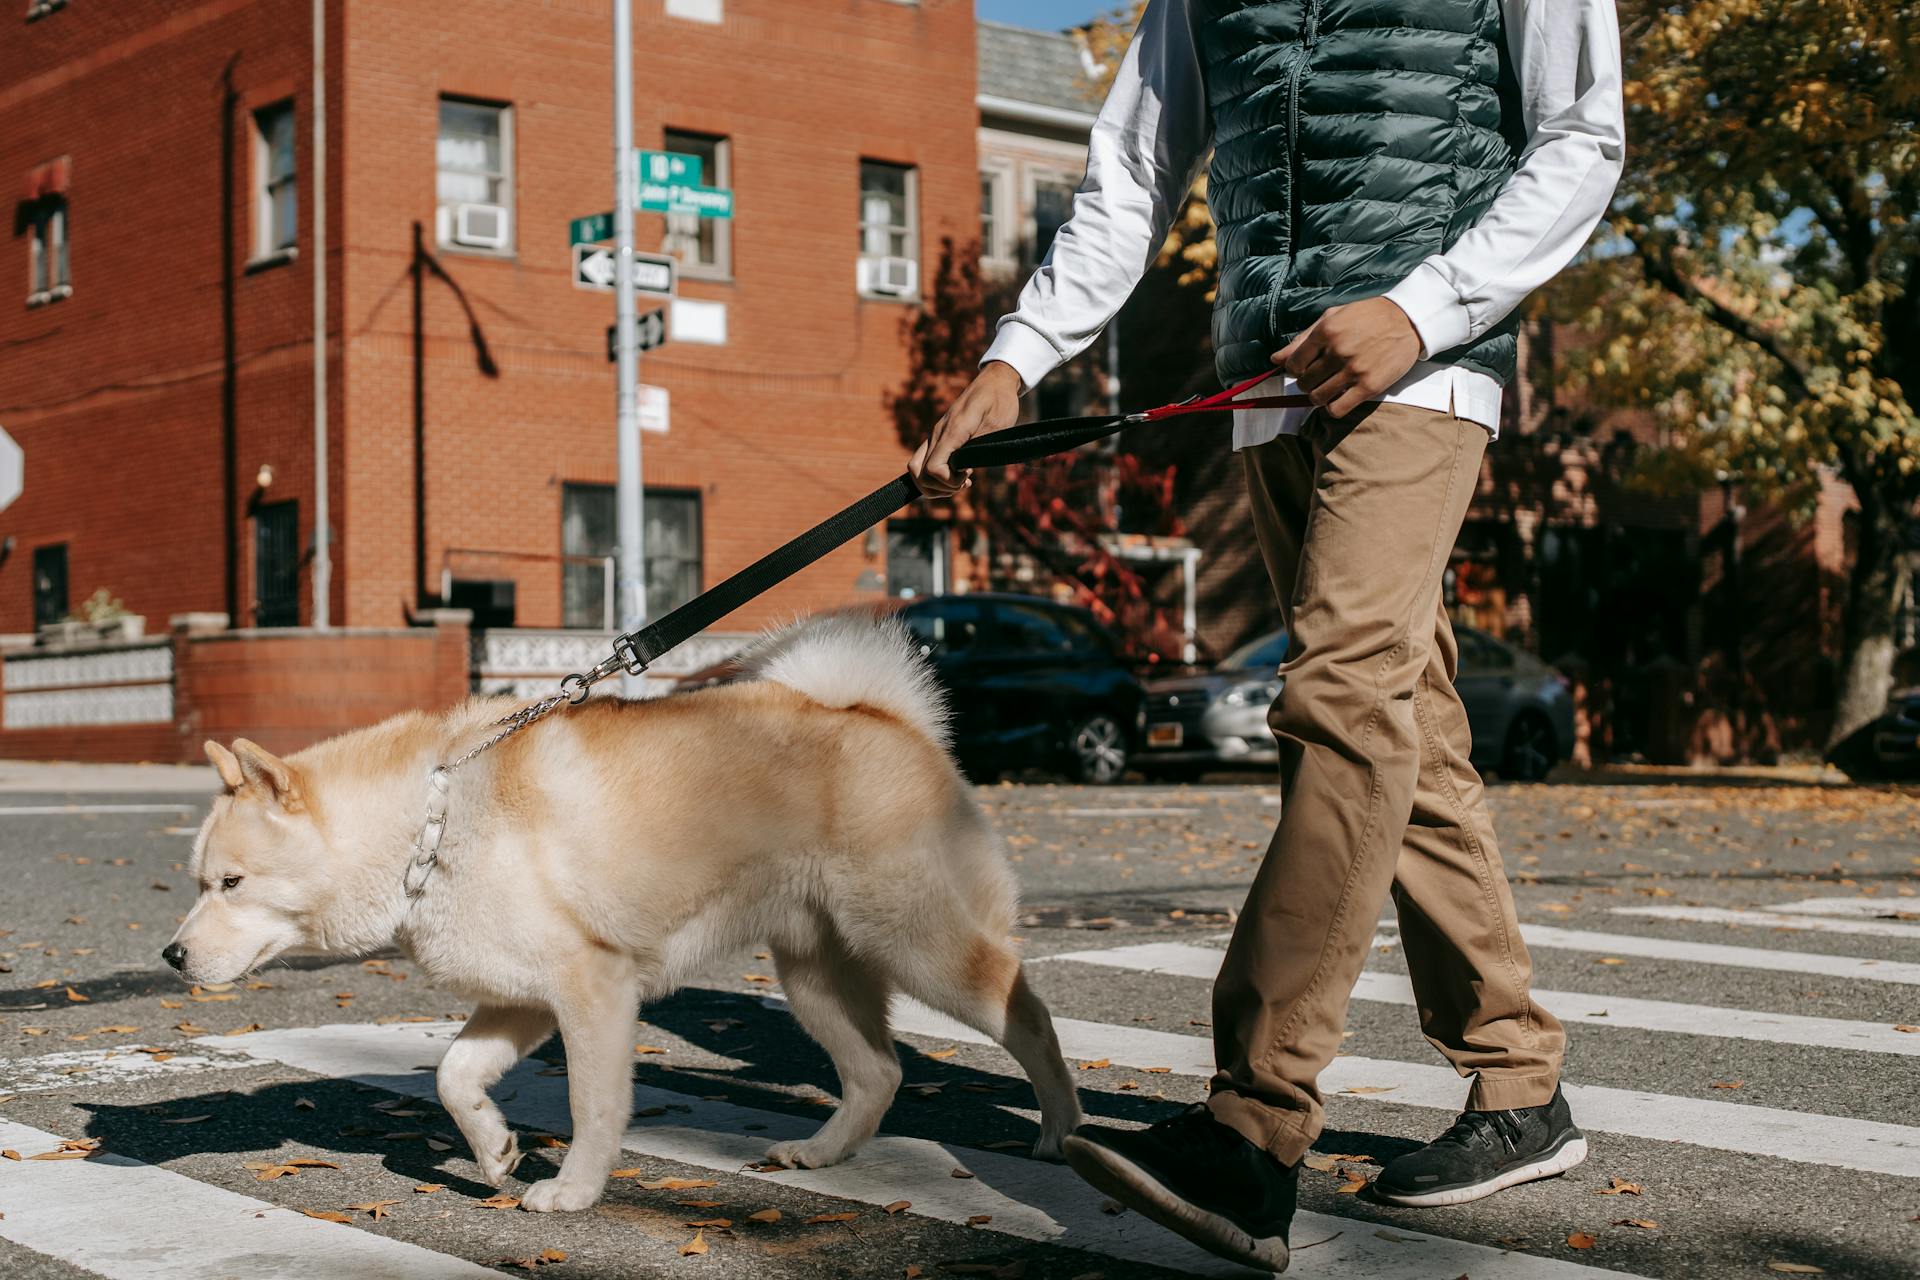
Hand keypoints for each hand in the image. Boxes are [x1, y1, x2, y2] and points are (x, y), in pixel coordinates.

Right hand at [911, 361, 1022, 497]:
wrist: (995, 381)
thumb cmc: (1000, 402)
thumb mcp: (997, 427)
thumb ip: (977, 449)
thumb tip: (963, 470)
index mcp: (952, 431)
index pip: (933, 468)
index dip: (949, 482)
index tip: (969, 477)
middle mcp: (938, 434)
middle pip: (917, 473)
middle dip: (938, 488)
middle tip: (962, 484)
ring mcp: (936, 435)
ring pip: (916, 469)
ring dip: (935, 484)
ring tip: (960, 482)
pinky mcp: (939, 436)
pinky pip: (924, 460)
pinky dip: (935, 474)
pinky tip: (958, 474)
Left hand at [1272, 297, 1423, 419]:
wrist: (1408, 320)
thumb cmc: (1367, 317)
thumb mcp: (1333, 318)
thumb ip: (1303, 339)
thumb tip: (1275, 359)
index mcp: (1326, 331)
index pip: (1293, 364)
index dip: (1295, 370)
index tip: (1305, 368)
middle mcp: (1337, 351)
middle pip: (1304, 382)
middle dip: (1307, 383)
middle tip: (1320, 377)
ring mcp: (1353, 370)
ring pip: (1317, 398)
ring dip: (1318, 396)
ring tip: (1329, 387)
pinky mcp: (1369, 386)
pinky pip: (1337, 409)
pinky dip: (1332, 408)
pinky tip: (1339, 397)